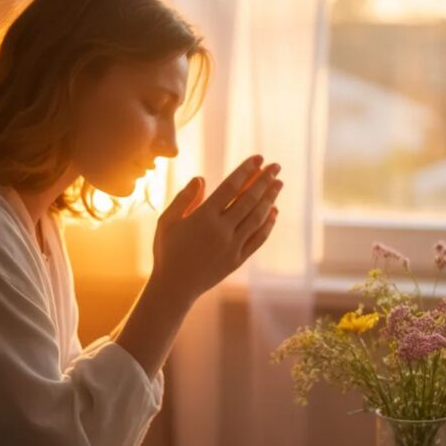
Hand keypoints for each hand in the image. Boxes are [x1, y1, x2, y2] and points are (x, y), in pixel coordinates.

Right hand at [151, 155, 282, 303]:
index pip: (231, 187)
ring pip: (257, 217)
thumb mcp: (167, 221)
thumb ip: (184, 198)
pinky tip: (274, 212)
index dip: (246, 170)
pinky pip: (258, 239)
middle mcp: (221, 229)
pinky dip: (268, 224)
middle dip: (264, 180)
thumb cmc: (167, 251)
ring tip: (279, 183)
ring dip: (270, 198)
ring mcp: (232, 245)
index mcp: (203, 216)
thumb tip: (201, 178)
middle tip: (276, 166)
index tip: (259, 158)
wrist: (174, 287)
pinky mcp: (238, 259)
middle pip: (249, 199)